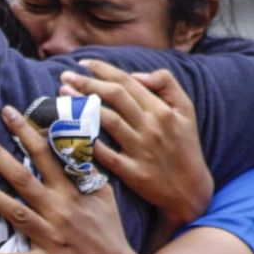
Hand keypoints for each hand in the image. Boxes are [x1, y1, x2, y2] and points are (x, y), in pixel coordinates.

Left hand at [0, 106, 137, 253]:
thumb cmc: (108, 228)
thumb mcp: (104, 193)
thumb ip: (86, 169)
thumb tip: (72, 140)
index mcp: (71, 191)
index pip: (45, 155)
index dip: (26, 132)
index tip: (8, 113)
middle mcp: (57, 210)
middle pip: (22, 178)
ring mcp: (49, 236)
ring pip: (15, 212)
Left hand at [60, 59, 212, 226]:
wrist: (190, 190)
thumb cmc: (185, 146)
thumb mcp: (186, 110)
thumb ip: (166, 84)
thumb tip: (136, 74)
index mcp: (161, 110)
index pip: (127, 82)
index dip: (102, 69)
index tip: (82, 63)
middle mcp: (150, 127)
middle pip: (114, 96)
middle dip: (86, 82)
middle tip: (65, 75)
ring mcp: (140, 150)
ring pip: (107, 120)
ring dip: (83, 105)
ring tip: (63, 96)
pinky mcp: (133, 172)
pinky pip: (106, 155)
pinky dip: (89, 143)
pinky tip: (71, 131)